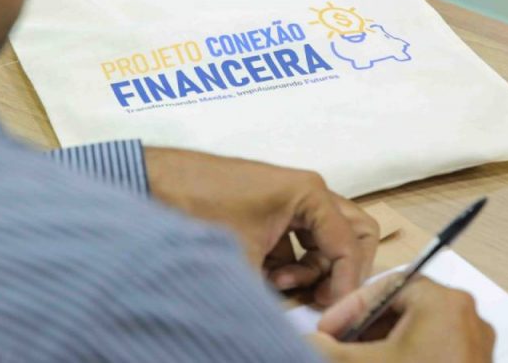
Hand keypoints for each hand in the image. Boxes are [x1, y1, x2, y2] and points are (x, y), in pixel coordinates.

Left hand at [144, 147, 378, 304]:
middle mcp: (307, 194)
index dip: (345, 284)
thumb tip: (288, 324)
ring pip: (326, 243)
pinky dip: (292, 265)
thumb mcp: (242, 256)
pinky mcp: (272, 215)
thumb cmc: (198, 205)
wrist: (154, 183)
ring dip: (312, 271)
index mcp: (309, 194)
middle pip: (353, 235)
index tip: (331, 313)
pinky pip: (299, 245)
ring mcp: (290, 203)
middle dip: (343, 270)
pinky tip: (265, 279)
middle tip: (321, 297)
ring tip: (277, 285)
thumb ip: (278, 292)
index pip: (349, 245)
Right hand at [309, 274, 494, 362]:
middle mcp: (466, 317)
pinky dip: (404, 357)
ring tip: (356, 360)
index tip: (328, 328)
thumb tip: (305, 342)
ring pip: (416, 331)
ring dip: (381, 344)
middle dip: (363, 328)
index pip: (386, 286)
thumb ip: (329, 349)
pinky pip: (432, 350)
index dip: (350, 307)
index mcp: (444, 303)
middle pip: (401, 308)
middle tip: (338, 343)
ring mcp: (474, 345)